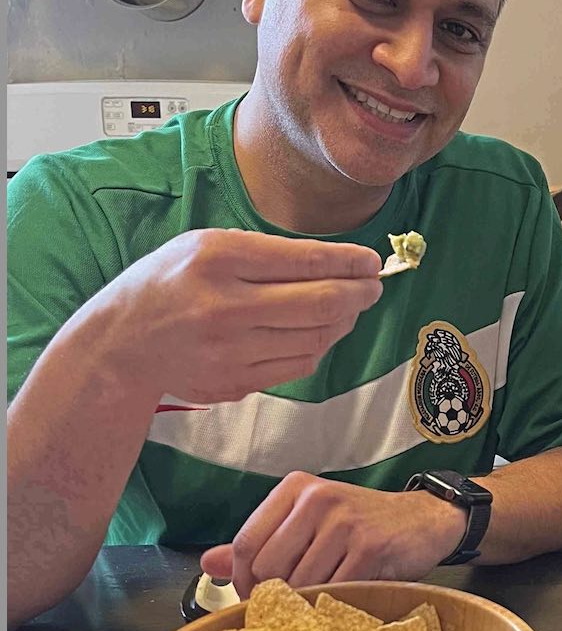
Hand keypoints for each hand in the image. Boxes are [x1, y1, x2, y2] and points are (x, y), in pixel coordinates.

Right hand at [90, 229, 382, 403]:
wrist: (120, 346)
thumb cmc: (167, 285)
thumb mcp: (204, 247)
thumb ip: (264, 253)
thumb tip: (335, 263)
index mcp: (218, 259)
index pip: (306, 260)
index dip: (350, 262)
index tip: (372, 262)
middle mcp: (226, 306)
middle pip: (321, 302)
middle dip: (360, 293)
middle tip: (374, 286)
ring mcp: (231, 351)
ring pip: (317, 337)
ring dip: (344, 321)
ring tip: (350, 306)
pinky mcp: (236, 383)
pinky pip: (299, 365)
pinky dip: (320, 346)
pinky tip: (321, 331)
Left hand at [199, 471, 466, 596]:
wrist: (424, 521)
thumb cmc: (361, 526)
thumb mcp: (309, 524)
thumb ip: (261, 542)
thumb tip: (209, 562)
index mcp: (295, 489)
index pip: (247, 541)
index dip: (243, 578)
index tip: (254, 597)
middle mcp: (317, 499)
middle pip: (269, 566)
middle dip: (274, 596)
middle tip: (289, 607)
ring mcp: (344, 522)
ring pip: (300, 583)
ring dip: (307, 603)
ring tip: (320, 602)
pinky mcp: (369, 547)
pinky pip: (334, 589)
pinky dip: (333, 603)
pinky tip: (343, 599)